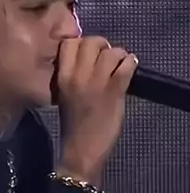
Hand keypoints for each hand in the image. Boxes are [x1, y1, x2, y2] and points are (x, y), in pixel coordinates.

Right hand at [55, 36, 138, 184]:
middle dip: (102, 46)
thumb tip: (87, 56)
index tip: (87, 53)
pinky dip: (130, 64)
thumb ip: (72, 74)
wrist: (81, 150)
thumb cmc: (72, 124)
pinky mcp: (115, 90)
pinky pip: (126, 65)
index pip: (68, 43)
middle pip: (91, 42)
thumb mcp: (64, 95)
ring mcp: (97, 82)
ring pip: (111, 51)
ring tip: (119, 65)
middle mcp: (78, 76)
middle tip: (105, 58)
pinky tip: (129, 70)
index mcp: (62, 77)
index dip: (80, 42)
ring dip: (118, 55)